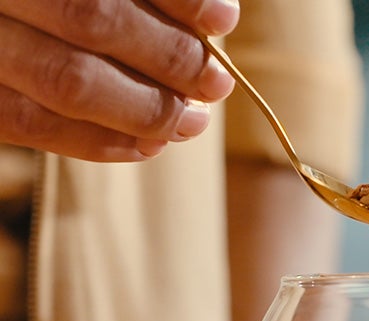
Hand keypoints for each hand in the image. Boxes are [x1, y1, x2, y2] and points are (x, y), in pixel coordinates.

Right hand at [0, 0, 239, 161]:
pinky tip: (147, 147)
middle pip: (94, 19)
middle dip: (170, 56)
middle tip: (217, 81)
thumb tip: (207, 15)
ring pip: (69, 80)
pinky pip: (34, 126)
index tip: (223, 16)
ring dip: (146, 108)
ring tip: (193, 121)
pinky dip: (99, 143)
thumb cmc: (35, 4)